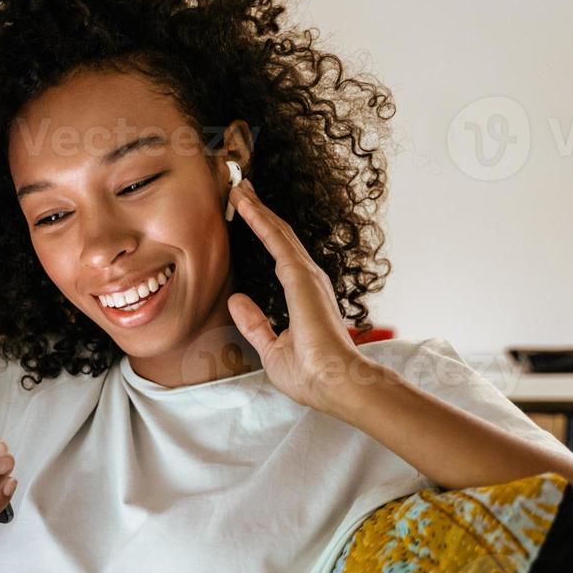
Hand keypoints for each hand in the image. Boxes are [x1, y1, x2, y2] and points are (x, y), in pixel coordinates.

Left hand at [224, 179, 371, 412]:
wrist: (335, 383)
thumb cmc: (311, 374)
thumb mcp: (271, 347)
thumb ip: (255, 323)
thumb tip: (237, 300)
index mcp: (303, 296)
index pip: (279, 255)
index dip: (263, 232)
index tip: (246, 213)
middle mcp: (308, 280)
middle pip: (279, 237)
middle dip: (259, 212)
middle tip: (240, 190)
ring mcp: (306, 276)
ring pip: (277, 232)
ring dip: (257, 209)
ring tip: (238, 188)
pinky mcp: (301, 277)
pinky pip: (276, 239)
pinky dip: (259, 219)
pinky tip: (243, 203)